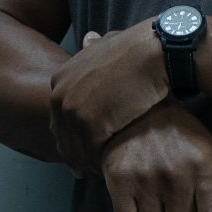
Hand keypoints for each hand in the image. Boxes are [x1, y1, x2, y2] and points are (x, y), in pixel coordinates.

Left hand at [49, 19, 168, 177]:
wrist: (153, 51)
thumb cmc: (137, 49)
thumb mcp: (107, 44)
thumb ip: (93, 49)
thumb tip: (89, 38)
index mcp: (60, 78)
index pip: (59, 118)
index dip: (71, 136)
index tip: (83, 150)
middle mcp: (60, 94)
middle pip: (63, 135)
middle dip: (74, 154)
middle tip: (86, 171)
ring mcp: (72, 109)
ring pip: (75, 148)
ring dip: (87, 163)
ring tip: (101, 173)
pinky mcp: (89, 123)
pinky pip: (90, 152)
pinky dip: (99, 163)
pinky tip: (110, 169)